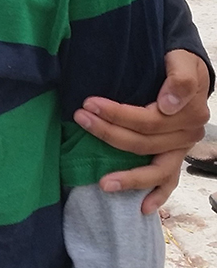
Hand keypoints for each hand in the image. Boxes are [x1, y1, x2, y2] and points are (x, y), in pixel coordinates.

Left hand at [79, 49, 209, 211]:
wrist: (186, 68)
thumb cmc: (178, 62)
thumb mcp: (183, 59)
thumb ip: (179, 78)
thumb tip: (168, 105)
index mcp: (188, 111)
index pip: (148, 119)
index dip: (116, 114)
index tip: (88, 104)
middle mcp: (187, 134)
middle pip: (144, 142)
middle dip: (108, 133)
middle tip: (79, 120)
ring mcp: (181, 149)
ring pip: (156, 169)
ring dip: (130, 178)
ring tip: (104, 183)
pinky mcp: (175, 158)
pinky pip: (169, 182)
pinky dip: (158, 195)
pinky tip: (142, 208)